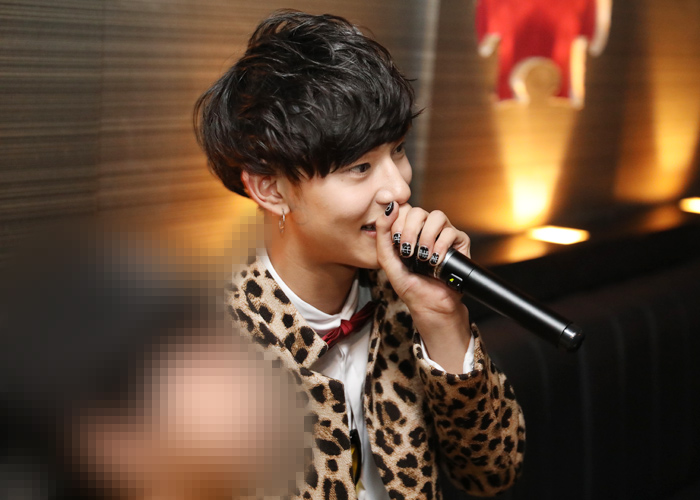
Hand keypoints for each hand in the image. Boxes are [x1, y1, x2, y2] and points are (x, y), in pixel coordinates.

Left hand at [375, 202, 471, 371]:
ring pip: (437, 216)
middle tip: (407, 251)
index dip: (398, 220)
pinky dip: (441, 246)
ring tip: (423, 257)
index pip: (403, 209)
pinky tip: (435, 261)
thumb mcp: (387, 260)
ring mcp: (443, 234)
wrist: (430, 304)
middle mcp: (426, 229)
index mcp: (408, 230)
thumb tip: (390, 208)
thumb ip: (382, 234)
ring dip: (426, 237)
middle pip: (418, 211)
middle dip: (410, 230)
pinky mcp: (459, 242)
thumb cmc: (409, 285)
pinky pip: (451, 232)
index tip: (395, 240)